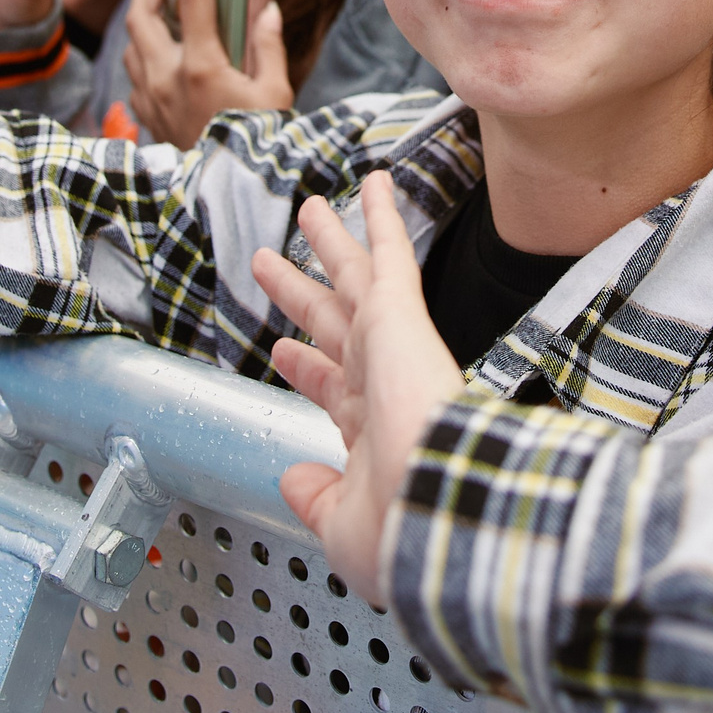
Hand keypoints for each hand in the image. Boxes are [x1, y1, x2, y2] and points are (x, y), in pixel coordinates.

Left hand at [124, 0, 290, 148]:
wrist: (230, 197)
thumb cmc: (259, 144)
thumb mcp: (276, 94)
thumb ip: (268, 47)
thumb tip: (265, 9)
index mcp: (202, 66)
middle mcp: (166, 77)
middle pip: (139, 12)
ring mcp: (149, 98)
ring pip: (132, 43)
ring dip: (146, 22)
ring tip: (171, 16)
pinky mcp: (144, 115)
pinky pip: (134, 73)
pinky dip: (146, 55)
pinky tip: (170, 59)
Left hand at [251, 171, 465, 607]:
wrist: (438, 509)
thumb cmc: (400, 531)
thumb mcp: (340, 526)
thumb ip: (314, 498)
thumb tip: (293, 479)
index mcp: (372, 433)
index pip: (332, 387)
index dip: (306, 367)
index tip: (286, 351)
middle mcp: (381, 383)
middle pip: (331, 323)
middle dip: (302, 293)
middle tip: (274, 260)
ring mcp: (390, 347)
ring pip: (354, 278)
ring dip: (332, 241)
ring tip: (311, 206)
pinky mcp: (400, 318)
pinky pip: (388, 254)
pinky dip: (381, 217)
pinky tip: (373, 181)